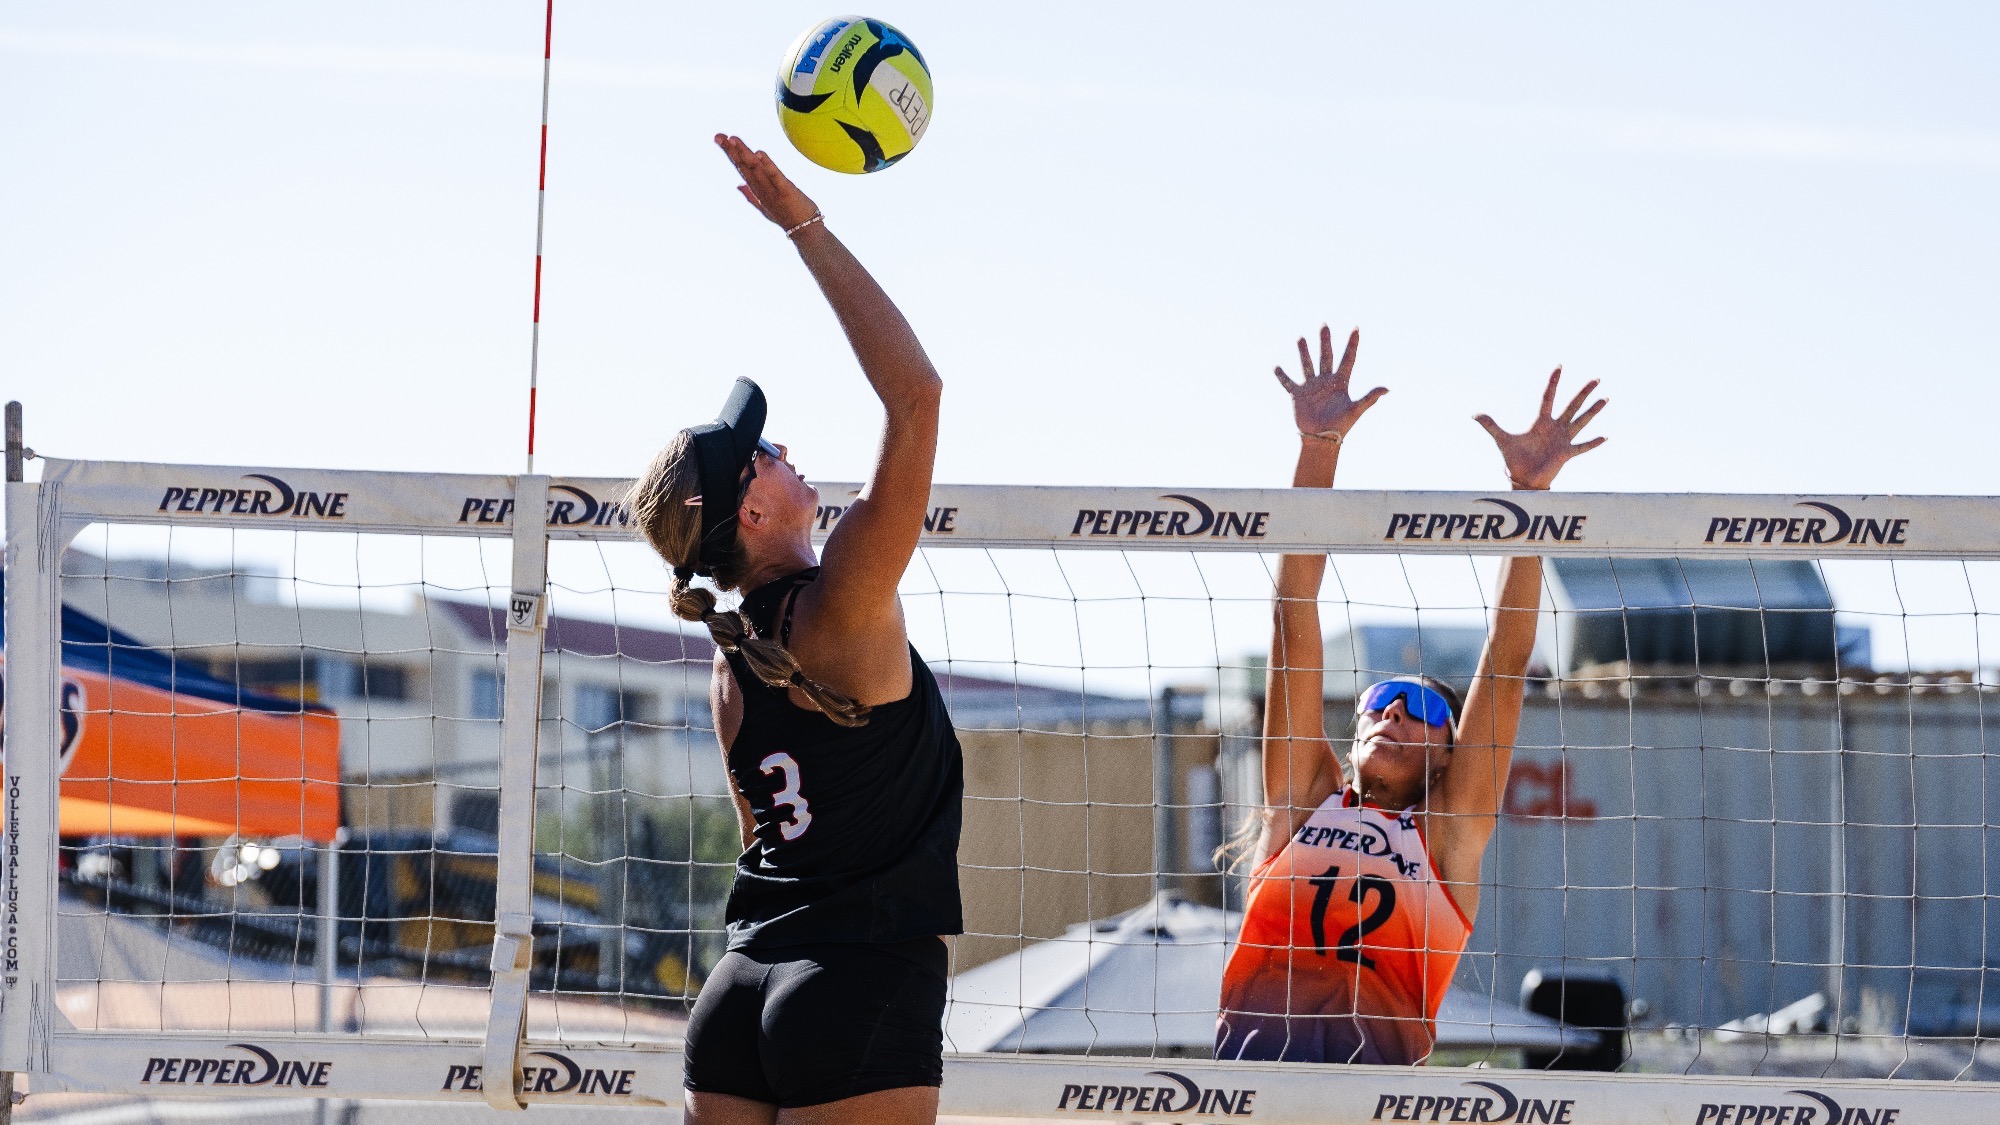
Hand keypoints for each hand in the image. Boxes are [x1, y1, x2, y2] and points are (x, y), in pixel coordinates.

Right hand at [715, 134, 819, 230]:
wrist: (805, 233)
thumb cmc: (786, 218)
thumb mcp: (765, 207)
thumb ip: (751, 195)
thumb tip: (738, 185)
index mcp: (756, 191)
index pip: (740, 168)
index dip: (730, 154)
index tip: (720, 139)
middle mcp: (761, 190)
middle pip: (744, 167)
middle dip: (731, 151)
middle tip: (719, 136)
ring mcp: (772, 191)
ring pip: (755, 169)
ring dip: (744, 153)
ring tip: (734, 140)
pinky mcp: (786, 192)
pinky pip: (775, 176)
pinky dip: (767, 165)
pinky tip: (759, 153)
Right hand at [1273, 326, 1387, 440]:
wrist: (1322, 439)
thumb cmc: (1341, 426)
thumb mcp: (1356, 410)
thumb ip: (1369, 398)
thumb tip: (1387, 389)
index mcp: (1340, 382)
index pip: (1348, 359)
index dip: (1352, 344)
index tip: (1356, 329)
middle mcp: (1326, 381)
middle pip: (1326, 356)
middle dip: (1325, 341)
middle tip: (1324, 325)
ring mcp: (1311, 387)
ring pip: (1307, 364)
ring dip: (1304, 352)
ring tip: (1301, 338)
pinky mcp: (1298, 395)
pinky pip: (1288, 383)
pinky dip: (1282, 376)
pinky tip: (1276, 367)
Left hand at [1474, 368, 1607, 490]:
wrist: (1521, 478)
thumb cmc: (1514, 458)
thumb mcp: (1502, 439)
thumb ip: (1490, 425)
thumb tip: (1474, 414)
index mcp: (1540, 421)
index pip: (1548, 397)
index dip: (1553, 382)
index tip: (1559, 366)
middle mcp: (1555, 427)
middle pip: (1572, 405)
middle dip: (1583, 392)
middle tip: (1596, 378)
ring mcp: (1562, 440)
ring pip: (1581, 421)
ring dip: (1593, 411)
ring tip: (1606, 398)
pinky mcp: (1566, 453)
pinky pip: (1582, 447)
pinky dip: (1593, 443)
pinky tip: (1605, 437)